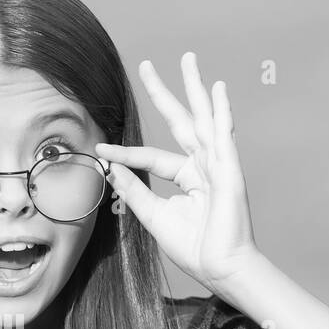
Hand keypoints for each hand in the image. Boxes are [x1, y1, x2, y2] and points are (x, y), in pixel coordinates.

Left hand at [94, 52, 262, 294]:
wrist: (219, 268)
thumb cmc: (194, 247)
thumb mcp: (154, 216)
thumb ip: (134, 190)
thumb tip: (110, 168)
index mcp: (187, 177)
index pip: (150, 157)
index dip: (124, 154)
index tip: (99, 149)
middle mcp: (203, 165)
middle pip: (180, 121)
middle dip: (165, 92)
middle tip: (146, 65)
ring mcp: (218, 165)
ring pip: (202, 118)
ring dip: (195, 88)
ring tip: (188, 60)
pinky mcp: (229, 170)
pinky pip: (223, 135)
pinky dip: (221, 111)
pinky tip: (217, 88)